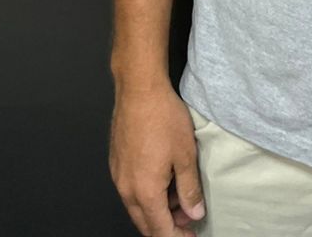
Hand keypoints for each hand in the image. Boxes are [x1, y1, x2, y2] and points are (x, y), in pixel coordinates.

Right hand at [109, 81, 205, 234]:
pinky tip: (164, 179)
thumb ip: (189, 189)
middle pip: (146, 224)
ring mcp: (119, 176)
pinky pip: (131, 190)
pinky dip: (147, 194)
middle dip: (167, 226)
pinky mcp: (117, 163)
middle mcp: (127, 189)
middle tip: (188, 218)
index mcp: (145, 192)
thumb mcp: (186, 155)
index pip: (160, 231)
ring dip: (157, 210)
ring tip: (180, 195)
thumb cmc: (162, 117)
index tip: (191, 235)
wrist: (139, 89)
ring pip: (138, 207)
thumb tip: (194, 213)